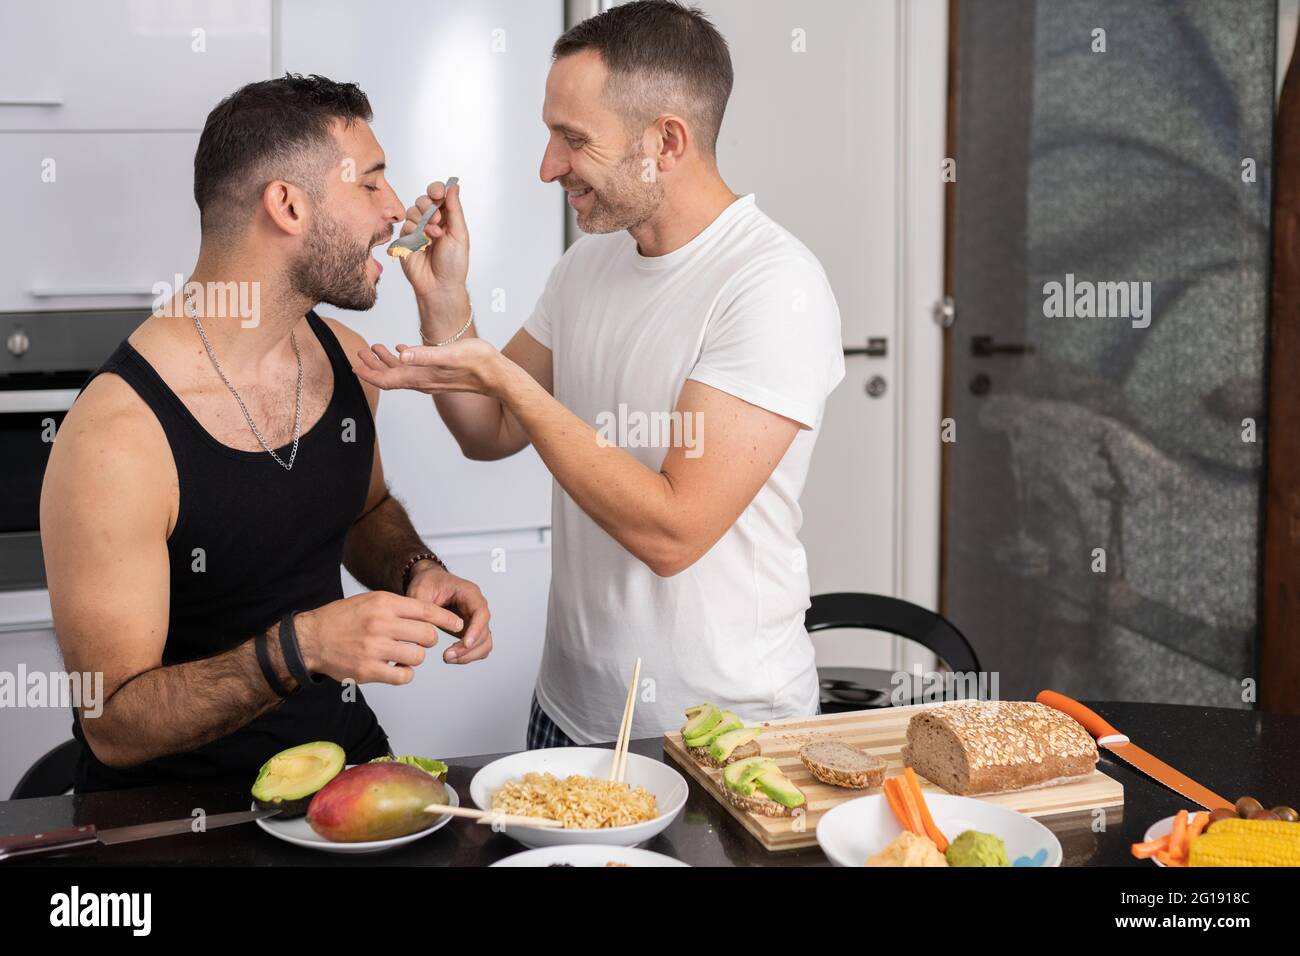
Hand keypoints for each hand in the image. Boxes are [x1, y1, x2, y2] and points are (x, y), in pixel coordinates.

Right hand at [293, 590, 462, 685]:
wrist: (310, 639)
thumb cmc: (342, 619)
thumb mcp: (371, 600)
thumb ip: (399, 606)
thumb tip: (431, 615)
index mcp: (383, 604)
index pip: (427, 610)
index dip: (447, 619)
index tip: (458, 624)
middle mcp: (380, 624)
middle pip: (428, 635)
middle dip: (429, 639)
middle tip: (419, 641)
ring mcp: (374, 649)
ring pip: (418, 656)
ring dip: (415, 656)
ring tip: (402, 653)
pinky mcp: (368, 671)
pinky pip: (403, 676)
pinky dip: (405, 673)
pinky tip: (396, 666)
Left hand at [354, 337, 505, 396]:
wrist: (497, 376)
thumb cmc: (477, 364)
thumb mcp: (449, 354)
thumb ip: (423, 355)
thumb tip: (400, 355)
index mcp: (421, 378)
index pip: (387, 379)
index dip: (368, 373)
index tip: (353, 365)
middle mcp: (423, 382)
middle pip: (390, 378)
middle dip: (372, 366)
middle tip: (360, 353)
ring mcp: (431, 380)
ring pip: (401, 374)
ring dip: (385, 363)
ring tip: (375, 349)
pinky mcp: (439, 375)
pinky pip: (414, 370)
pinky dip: (403, 361)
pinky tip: (402, 351)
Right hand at [397, 180, 468, 299]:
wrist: (439, 285)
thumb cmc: (453, 263)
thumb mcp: (459, 234)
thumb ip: (455, 209)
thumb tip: (454, 186)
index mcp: (446, 217)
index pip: (438, 195)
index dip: (437, 189)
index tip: (438, 193)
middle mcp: (431, 221)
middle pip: (423, 199)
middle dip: (429, 206)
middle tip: (438, 220)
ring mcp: (417, 229)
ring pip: (412, 210)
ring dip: (423, 220)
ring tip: (434, 236)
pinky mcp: (405, 239)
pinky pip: (405, 225)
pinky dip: (415, 231)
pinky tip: (424, 243)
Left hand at [404, 562, 492, 663]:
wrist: (429, 581)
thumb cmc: (428, 582)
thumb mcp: (421, 590)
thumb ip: (423, 609)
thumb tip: (425, 630)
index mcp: (469, 593)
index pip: (481, 613)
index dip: (476, 629)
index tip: (465, 643)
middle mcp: (476, 607)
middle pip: (484, 631)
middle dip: (468, 647)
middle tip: (448, 656)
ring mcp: (475, 620)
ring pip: (484, 642)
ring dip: (470, 654)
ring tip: (449, 658)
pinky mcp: (471, 630)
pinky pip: (479, 646)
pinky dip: (469, 655)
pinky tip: (454, 657)